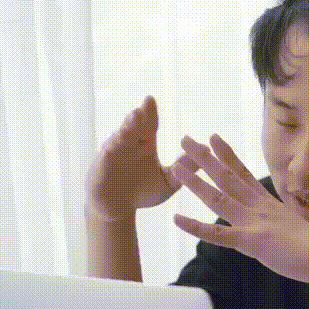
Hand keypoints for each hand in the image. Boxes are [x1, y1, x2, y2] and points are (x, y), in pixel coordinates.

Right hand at [85, 96, 198, 220]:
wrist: (117, 209)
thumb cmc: (141, 192)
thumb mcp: (168, 182)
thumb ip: (185, 168)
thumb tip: (207, 150)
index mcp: (144, 145)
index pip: (148, 125)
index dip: (150, 112)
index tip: (151, 99)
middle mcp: (128, 146)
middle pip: (134, 127)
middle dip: (139, 116)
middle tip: (145, 104)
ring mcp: (113, 156)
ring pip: (119, 139)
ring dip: (126, 129)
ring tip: (133, 119)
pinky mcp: (102, 169)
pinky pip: (106, 160)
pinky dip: (110, 152)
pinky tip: (112, 146)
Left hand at [171, 134, 308, 282]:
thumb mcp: (293, 227)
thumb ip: (279, 223)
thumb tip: (276, 225)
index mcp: (268, 204)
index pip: (243, 173)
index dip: (227, 155)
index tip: (214, 138)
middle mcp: (258, 208)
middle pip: (227, 177)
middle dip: (205, 158)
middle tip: (186, 139)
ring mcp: (254, 223)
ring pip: (219, 198)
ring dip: (196, 182)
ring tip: (177, 166)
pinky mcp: (251, 242)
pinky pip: (218, 234)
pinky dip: (196, 227)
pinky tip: (178, 219)